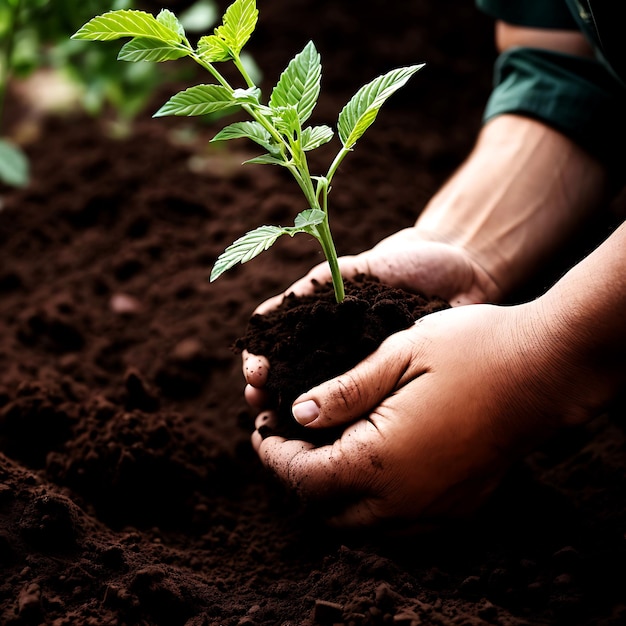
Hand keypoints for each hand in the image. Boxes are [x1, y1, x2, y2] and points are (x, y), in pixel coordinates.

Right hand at [243, 227, 500, 407]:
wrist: (461, 271)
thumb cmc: (407, 261)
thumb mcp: (358, 269)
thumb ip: (319, 285)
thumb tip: (269, 313)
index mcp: (324, 321)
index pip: (278, 343)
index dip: (261, 357)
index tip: (257, 370)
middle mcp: (338, 348)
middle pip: (292, 373)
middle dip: (269, 389)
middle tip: (258, 401)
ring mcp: (365, 370)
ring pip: (322, 396)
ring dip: (296, 412)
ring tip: (278, 424)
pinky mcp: (394, 385)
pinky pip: (364, 407)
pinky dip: (340, 422)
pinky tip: (324, 437)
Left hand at [251, 300, 604, 528]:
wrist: (544, 369)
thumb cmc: (472, 349)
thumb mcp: (397, 354)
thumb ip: (343, 391)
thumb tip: (298, 413)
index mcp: (380, 460)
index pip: (303, 478)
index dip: (272, 454)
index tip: (261, 428)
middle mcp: (405, 500)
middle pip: (325, 510)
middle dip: (295, 476)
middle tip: (286, 438)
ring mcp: (435, 512)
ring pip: (360, 527)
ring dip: (330, 494)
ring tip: (323, 449)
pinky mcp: (458, 510)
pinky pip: (397, 528)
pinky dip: (368, 505)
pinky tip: (369, 464)